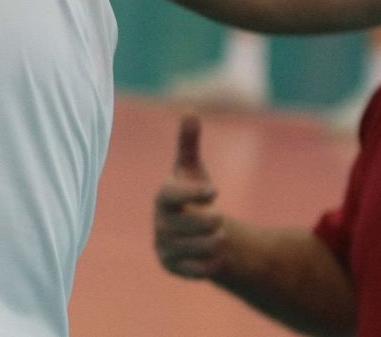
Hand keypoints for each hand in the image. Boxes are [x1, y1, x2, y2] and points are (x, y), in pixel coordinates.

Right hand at [154, 115, 226, 279]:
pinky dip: (208, 264)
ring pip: (193, 249)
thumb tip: (190, 112)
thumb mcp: (193, 170)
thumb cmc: (193, 195)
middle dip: (208, 223)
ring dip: (212, 243)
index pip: (171, 195)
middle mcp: (159, 223)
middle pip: (185, 225)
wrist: (195, 232)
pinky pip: (193, 270)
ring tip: (221, 237)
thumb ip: (189, 143)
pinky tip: (214, 257)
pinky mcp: (173, 267)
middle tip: (221, 219)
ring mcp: (164, 246)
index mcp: (163, 197)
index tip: (216, 191)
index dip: (192, 193)